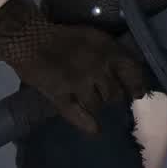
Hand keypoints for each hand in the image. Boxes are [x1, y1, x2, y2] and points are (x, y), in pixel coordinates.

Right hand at [0, 0, 151, 133]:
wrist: (28, 38)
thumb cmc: (62, 37)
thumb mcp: (92, 38)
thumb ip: (110, 54)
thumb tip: (126, 74)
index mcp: (106, 49)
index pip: (132, 72)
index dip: (137, 86)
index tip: (138, 95)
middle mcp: (97, 66)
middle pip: (115, 94)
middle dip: (112, 97)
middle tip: (105, 98)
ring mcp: (78, 82)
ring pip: (98, 105)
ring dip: (96, 106)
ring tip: (90, 105)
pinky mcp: (60, 96)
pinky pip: (78, 115)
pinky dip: (88, 125)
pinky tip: (95, 130)